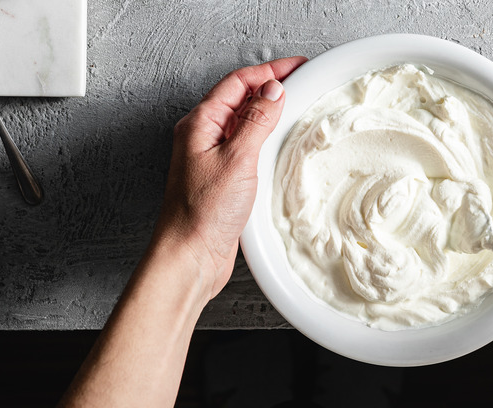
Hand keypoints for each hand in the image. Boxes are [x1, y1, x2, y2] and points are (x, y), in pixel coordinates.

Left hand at [150, 56, 307, 301]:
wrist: (191, 256)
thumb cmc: (202, 213)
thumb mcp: (236, 160)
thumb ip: (256, 122)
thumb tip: (273, 91)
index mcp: (200, 124)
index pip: (238, 82)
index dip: (270, 70)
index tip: (298, 66)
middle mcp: (204, 137)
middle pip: (240, 97)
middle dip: (271, 85)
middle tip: (302, 81)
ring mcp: (213, 157)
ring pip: (244, 122)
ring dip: (269, 111)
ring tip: (296, 105)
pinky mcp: (223, 177)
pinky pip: (247, 146)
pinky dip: (266, 137)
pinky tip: (280, 143)